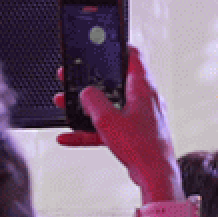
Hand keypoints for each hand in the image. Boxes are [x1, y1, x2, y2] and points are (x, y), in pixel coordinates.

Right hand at [60, 47, 176, 196]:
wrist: (154, 173)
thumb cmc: (140, 145)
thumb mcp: (108, 120)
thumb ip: (94, 102)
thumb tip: (86, 92)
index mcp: (143, 89)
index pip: (134, 58)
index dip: (118, 47)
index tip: (104, 43)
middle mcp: (144, 100)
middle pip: (114, 82)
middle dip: (90, 80)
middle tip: (71, 76)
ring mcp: (139, 116)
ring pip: (109, 106)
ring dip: (85, 106)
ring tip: (62, 102)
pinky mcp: (134, 133)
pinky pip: (108, 127)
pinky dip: (89, 131)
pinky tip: (66, 136)